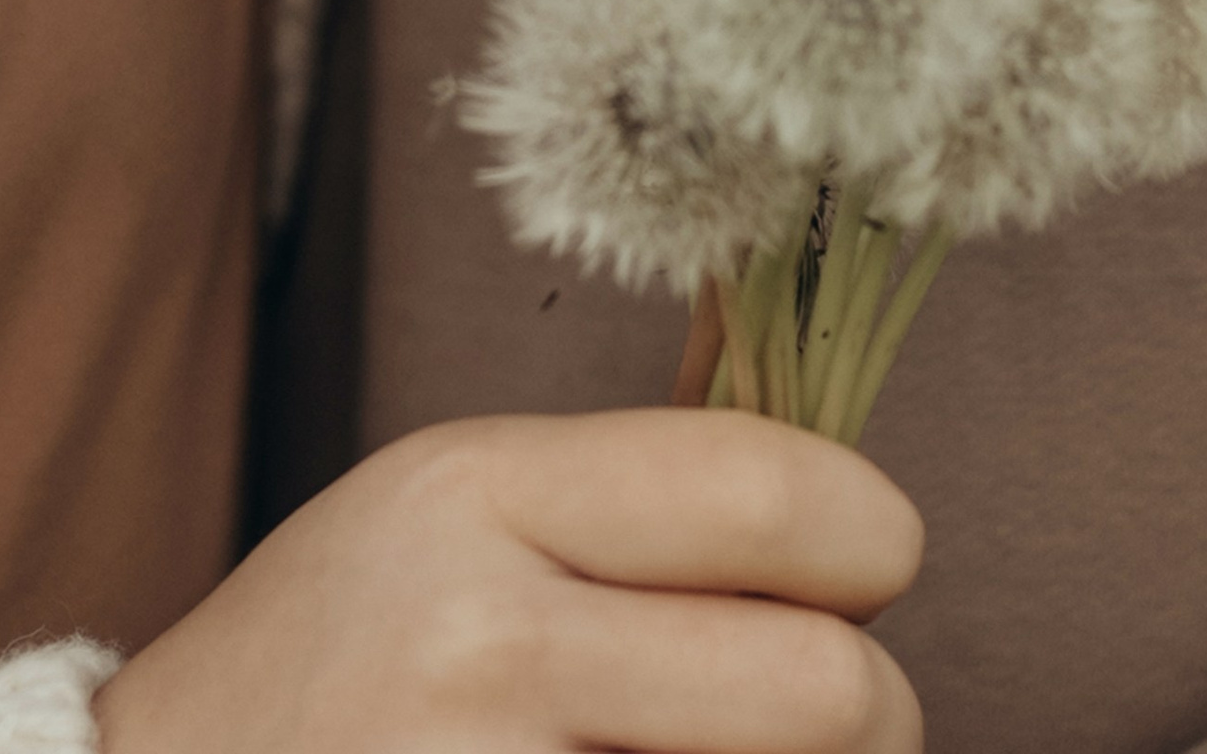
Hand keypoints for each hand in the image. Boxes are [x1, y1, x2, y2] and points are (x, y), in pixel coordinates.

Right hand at [95, 406, 922, 751]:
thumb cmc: (337, 676)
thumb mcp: (449, 525)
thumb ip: (632, 510)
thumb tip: (866, 522)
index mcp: (475, 492)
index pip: (773, 488)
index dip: (869, 538)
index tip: (863, 571)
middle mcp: (480, 643)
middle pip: (832, 690)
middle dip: (867, 713)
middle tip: (813, 718)